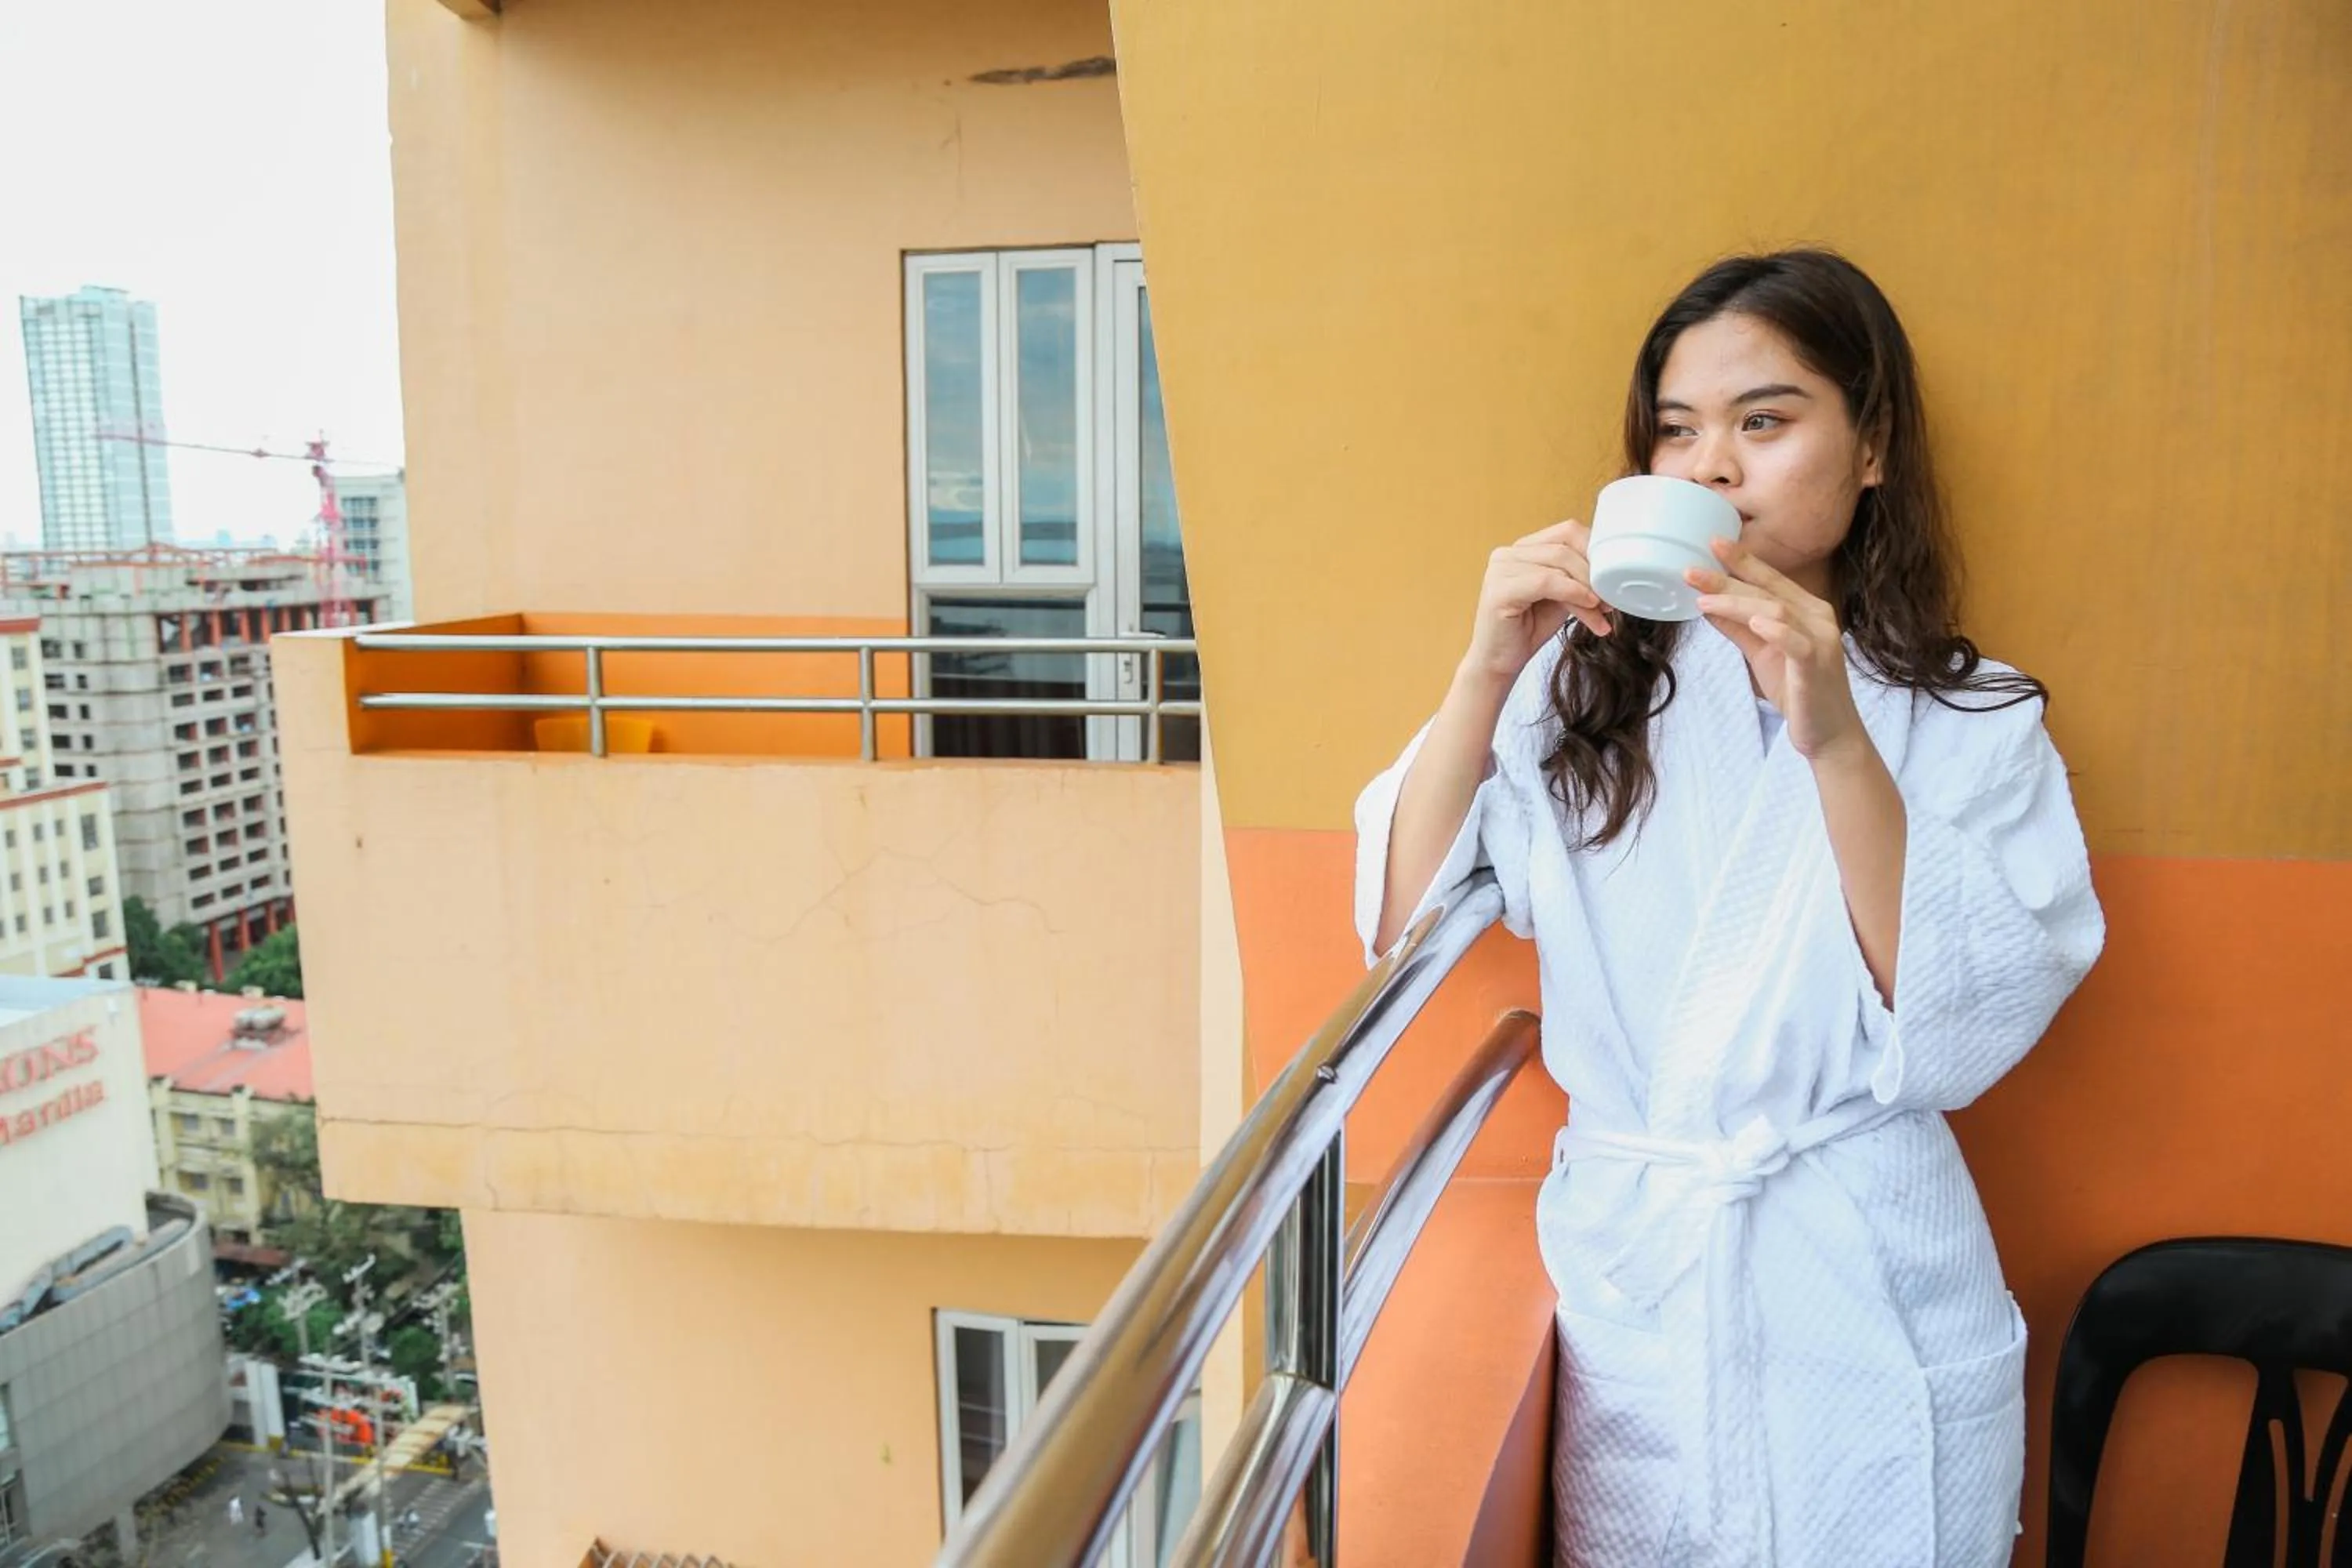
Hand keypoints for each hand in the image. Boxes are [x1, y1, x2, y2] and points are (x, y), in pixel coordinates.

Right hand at [1462, 519, 1611, 684]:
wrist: (1500, 663)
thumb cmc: (1528, 629)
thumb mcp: (1562, 596)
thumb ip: (1578, 577)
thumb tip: (1612, 570)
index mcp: (1523, 549)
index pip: (1567, 531)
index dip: (1595, 551)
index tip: (1613, 576)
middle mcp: (1507, 554)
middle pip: (1565, 546)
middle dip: (1595, 572)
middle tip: (1611, 598)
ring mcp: (1500, 569)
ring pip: (1559, 563)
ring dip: (1588, 587)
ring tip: (1602, 611)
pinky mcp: (1499, 590)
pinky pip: (1546, 581)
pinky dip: (1573, 593)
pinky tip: (1588, 608)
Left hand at [1686, 537, 1866, 760]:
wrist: (1828, 734)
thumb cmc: (1797, 690)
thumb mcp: (1760, 653)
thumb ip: (1738, 628)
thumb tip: (1705, 604)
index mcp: (1806, 610)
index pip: (1770, 579)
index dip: (1742, 561)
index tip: (1712, 544)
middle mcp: (1817, 618)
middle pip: (1768, 592)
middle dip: (1727, 579)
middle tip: (1691, 570)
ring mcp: (1820, 641)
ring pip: (1776, 611)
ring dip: (1738, 603)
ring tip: (1704, 600)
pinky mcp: (1816, 666)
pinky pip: (1797, 643)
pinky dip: (1776, 631)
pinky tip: (1755, 622)